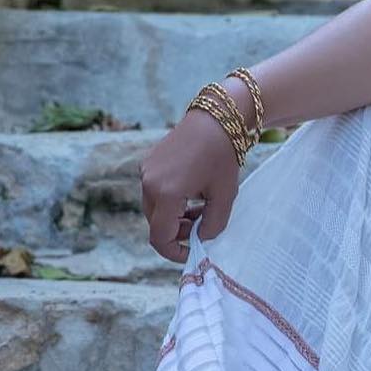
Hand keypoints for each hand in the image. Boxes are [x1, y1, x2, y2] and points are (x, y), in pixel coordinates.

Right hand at [139, 109, 241, 262]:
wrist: (216, 118)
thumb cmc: (223, 156)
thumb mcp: (224, 196)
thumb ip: (213, 225)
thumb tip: (201, 238)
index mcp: (166, 194)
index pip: (160, 237)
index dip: (173, 251)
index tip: (190, 252)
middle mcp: (149, 183)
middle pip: (155, 223)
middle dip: (176, 231)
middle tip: (201, 224)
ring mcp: (146, 171)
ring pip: (154, 208)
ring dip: (173, 215)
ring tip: (199, 206)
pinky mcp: (148, 163)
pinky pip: (154, 191)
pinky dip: (170, 200)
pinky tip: (191, 190)